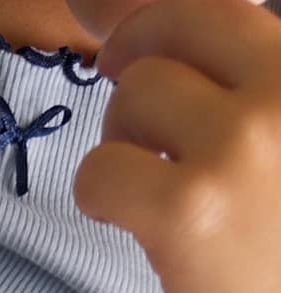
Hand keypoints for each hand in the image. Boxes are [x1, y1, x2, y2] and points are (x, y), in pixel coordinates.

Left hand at [73, 0, 280, 292]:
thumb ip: (233, 77)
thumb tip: (101, 7)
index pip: (213, 3)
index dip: (154, 23)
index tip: (130, 49)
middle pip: (166, 29)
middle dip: (134, 66)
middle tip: (132, 117)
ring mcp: (239, 146)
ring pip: (130, 99)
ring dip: (123, 143)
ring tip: (157, 190)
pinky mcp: (188, 210)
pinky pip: (99, 170)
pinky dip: (99, 199)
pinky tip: (132, 224)